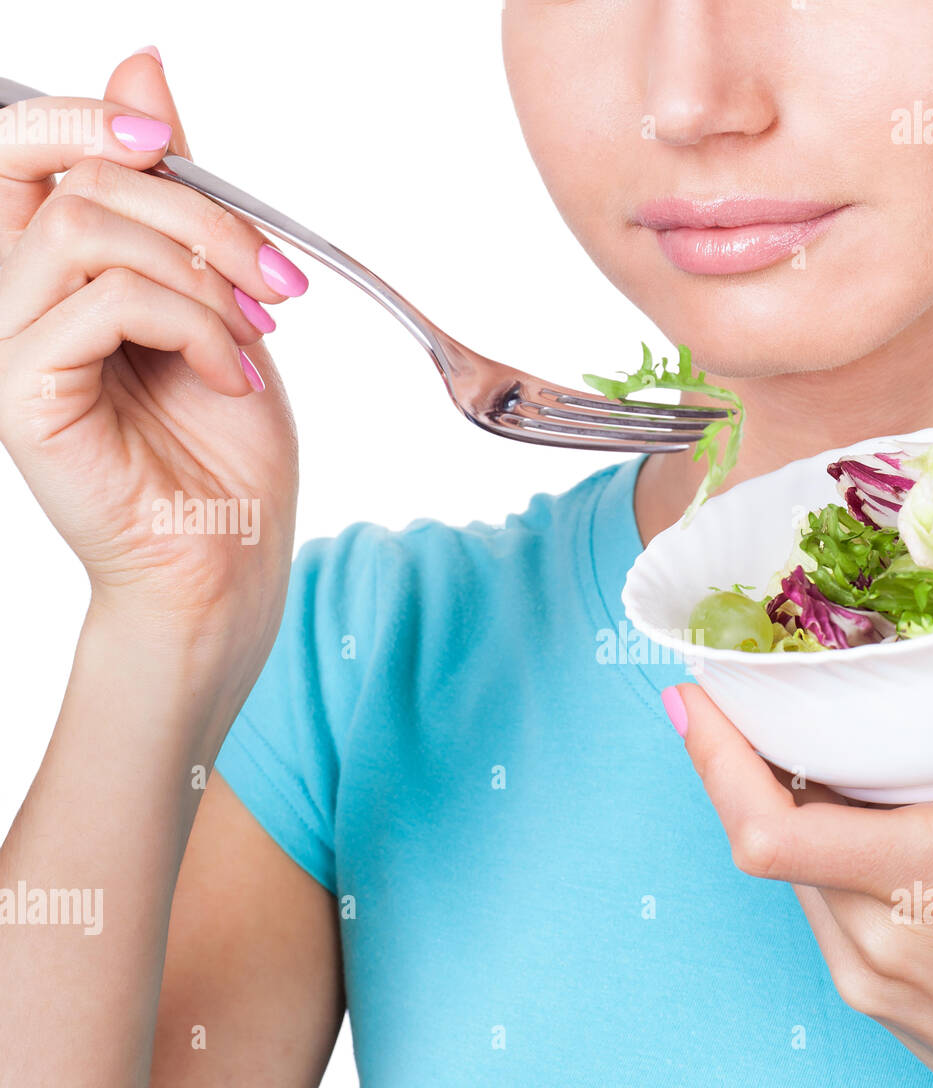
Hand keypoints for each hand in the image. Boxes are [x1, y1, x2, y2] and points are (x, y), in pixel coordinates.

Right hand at [0, 52, 301, 676]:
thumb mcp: (219, 299)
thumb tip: (144, 60)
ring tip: (253, 341)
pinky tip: (229, 374)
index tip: (172, 141)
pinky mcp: (23, 394)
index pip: (25, 145)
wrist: (231, 555)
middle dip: (200, 216)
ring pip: (88, 233)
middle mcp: (14, 298)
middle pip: (76, 180)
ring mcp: (10, 346)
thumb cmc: (225, 445)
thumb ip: (175, 195)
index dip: (92, 114)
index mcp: (52, 268)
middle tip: (278, 285)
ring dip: (202, 277)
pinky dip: (190, 326)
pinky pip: (102, 304)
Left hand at [668, 584, 932, 1087]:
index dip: (714, 760)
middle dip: (754, 757)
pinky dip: (831, 851)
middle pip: (769, 831)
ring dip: (798, 804)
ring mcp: (868, 977)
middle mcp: (877, 935)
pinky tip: (885, 821)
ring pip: (796, 867)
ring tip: (833, 742)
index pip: (769, 827)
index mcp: (930, 881)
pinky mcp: (874, 1001)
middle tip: (762, 684)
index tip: (690, 693)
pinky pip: (822, 905)